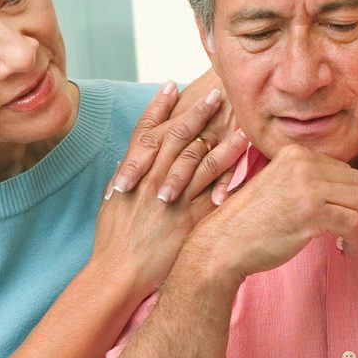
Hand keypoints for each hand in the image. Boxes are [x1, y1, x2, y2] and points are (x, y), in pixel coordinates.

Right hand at [91, 83, 247, 298]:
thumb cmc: (112, 241)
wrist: (119, 272)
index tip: (174, 84)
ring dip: (223, 139)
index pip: (147, 130)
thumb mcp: (111, 203)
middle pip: (178, 137)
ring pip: (201, 161)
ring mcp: (173, 198)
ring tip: (240, 122)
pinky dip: (231, 176)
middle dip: (198, 112)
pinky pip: (216, 193)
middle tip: (217, 93)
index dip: (160, 106)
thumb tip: (125, 162)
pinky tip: (246, 164)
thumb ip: (122, 179)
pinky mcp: (191, 219)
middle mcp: (153, 180)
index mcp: (132, 173)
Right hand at [184, 143, 357, 285]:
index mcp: (294, 154)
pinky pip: (353, 223)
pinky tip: (346, 250)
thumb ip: (306, 180)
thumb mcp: (278, 185)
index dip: (347, 196)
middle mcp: (303, 163)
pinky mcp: (312, 211)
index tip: (342, 216)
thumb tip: (345, 191)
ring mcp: (307, 186)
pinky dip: (357, 240)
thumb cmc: (249, 223)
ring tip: (349, 242)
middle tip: (351, 232)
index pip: (343, 170)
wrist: (223, 244)